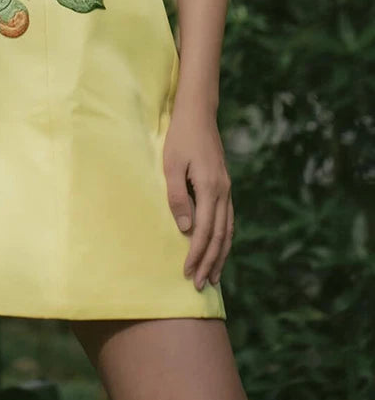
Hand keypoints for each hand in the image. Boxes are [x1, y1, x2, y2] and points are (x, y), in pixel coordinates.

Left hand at [162, 104, 233, 289]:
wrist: (198, 114)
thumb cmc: (180, 137)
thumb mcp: (171, 165)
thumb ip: (177, 197)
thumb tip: (185, 229)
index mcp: (210, 188)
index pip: (205, 231)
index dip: (197, 254)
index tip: (188, 273)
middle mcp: (223, 191)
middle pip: (220, 236)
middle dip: (210, 262)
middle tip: (201, 286)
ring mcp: (226, 188)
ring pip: (228, 230)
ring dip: (220, 255)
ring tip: (214, 277)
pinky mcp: (224, 185)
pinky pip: (229, 219)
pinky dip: (226, 238)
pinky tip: (221, 248)